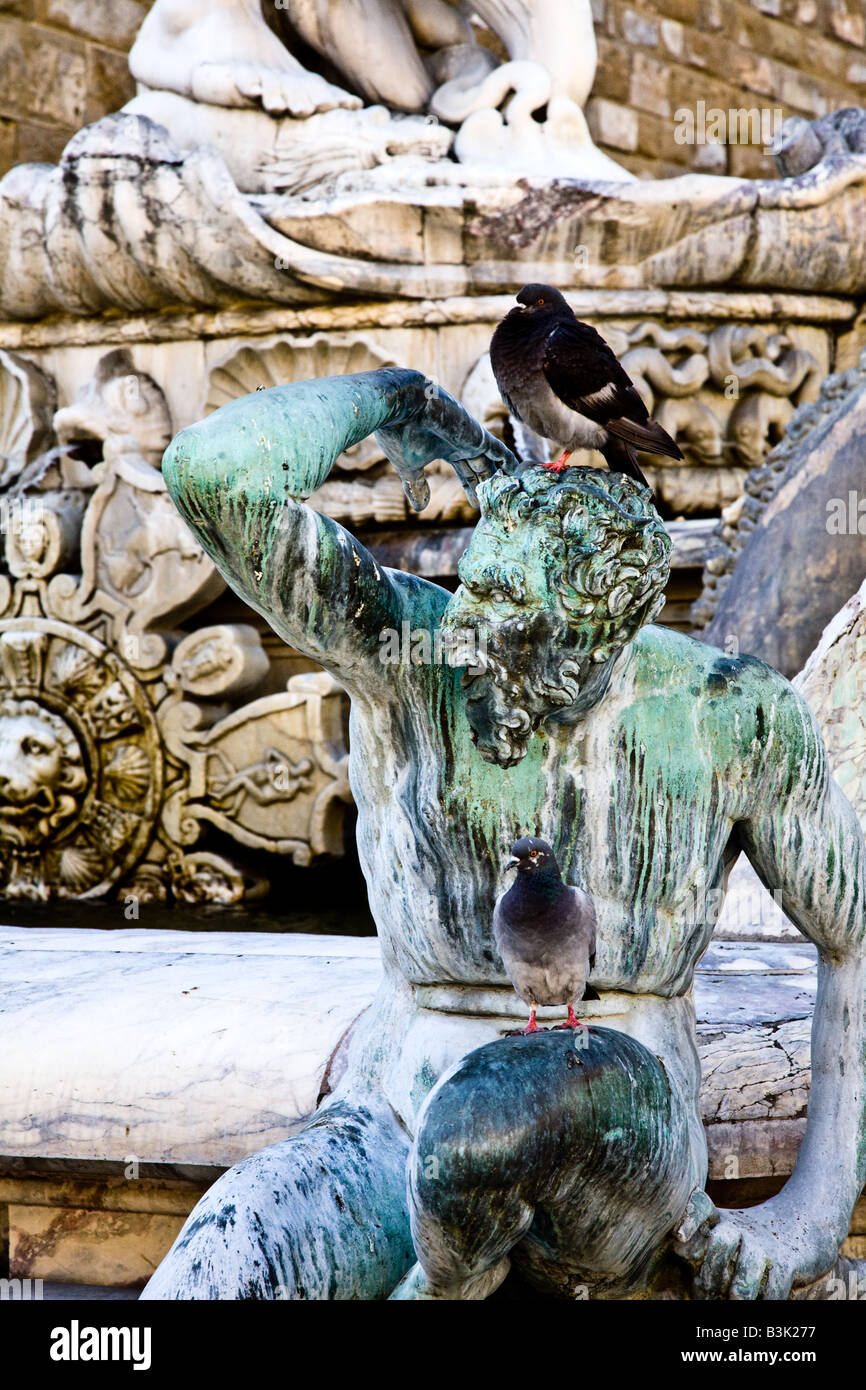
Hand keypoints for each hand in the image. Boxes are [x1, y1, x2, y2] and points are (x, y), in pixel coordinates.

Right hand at [375, 386, 518, 512]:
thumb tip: (421, 508)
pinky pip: (498, 448)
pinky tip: (516, 470)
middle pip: (478, 467)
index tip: (476, 504)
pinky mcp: (476, 434)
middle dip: (485, 485)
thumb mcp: (408, 466)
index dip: (470, 486)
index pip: (463, 470)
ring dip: (498, 477)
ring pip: (490, 460)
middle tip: (494, 505)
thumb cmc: (400, 433)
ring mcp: (468, 437)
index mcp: (442, 447)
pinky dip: (507, 459)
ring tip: (508, 494)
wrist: (402, 405)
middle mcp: (458, 442)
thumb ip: (416, 485)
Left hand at [673, 1190, 812, 1299]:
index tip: (679, 1237)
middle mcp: (741, 1229)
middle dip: (711, 1270)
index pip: (701, 1208)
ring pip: (750, 1268)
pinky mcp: (789, 1262)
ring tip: (734, 1301)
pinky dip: (768, 1300)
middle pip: (722, 1241)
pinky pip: (776, 1285)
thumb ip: (701, 1245)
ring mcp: (765, 1246)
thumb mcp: (727, 1232)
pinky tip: (761, 1305)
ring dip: (740, 1289)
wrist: (805, 1225)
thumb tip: (679, 1258)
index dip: (690, 1219)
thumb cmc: (752, 1240)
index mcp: (720, 1221)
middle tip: (703, 1293)